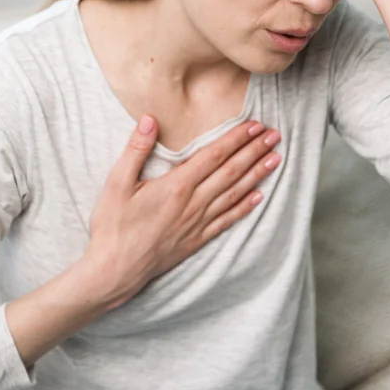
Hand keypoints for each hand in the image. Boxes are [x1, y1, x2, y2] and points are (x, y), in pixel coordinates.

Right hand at [83, 116, 281, 309]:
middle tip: (275, 135)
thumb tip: (149, 119)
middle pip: (231, 171)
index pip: (214, 155)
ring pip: (235, 193)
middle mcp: (193, 203)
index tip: (254, 125)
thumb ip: (135, 149)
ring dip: (257, 174)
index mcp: (176, 186)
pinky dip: (245, 207)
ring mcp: (197, 223)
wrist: (114, 270)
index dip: (236, 138)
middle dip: (254, 151)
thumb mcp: (116, 183)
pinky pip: (227, 220)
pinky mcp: (197, 240)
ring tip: (276, 159)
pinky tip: (259, 197)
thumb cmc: (113, 226)